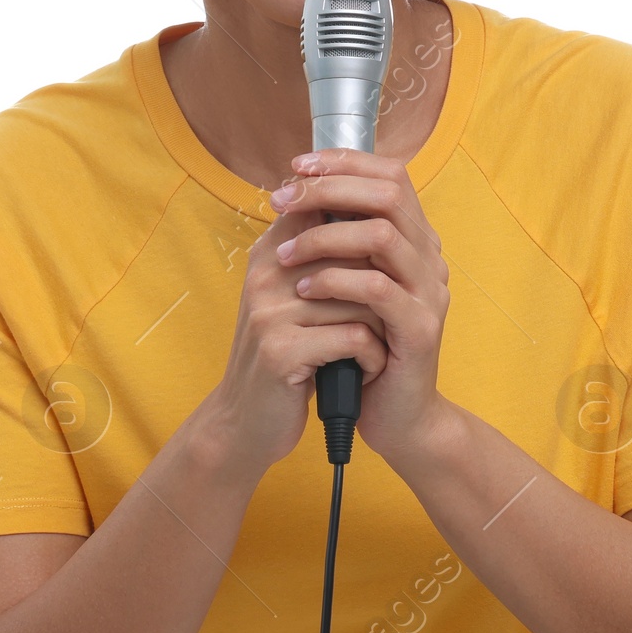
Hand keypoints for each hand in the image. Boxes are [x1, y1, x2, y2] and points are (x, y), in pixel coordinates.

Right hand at [199, 184, 390, 478]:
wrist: (245, 424)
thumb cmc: (286, 355)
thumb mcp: (294, 298)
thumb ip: (323, 257)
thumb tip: (378, 212)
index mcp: (271, 253)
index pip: (325, 208)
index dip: (368, 230)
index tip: (387, 264)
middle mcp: (266, 274)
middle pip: (356, 253)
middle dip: (382, 290)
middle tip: (385, 319)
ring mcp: (270, 312)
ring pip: (363, 298)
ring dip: (381, 330)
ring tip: (372, 350)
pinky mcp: (282, 352)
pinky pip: (356, 338)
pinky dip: (373, 358)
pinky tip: (364, 371)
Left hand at [266, 148, 451, 464]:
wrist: (394, 416)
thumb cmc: (362, 346)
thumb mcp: (346, 286)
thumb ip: (336, 242)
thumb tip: (296, 193)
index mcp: (414, 240)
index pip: (390, 176)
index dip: (344, 163)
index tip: (297, 168)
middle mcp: (428, 258)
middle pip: (388, 194)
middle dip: (329, 189)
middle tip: (281, 200)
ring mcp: (429, 293)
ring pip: (382, 236)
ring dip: (325, 236)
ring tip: (284, 253)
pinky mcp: (420, 329)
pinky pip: (378, 289)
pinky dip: (336, 281)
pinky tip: (305, 288)